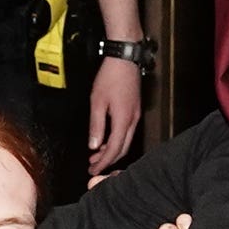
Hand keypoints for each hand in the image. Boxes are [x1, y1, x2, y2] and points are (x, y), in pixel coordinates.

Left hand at [87, 58, 143, 177]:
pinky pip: (127, 132)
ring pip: (126, 141)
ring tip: (96, 155)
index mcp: (124, 120)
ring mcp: (136, 115)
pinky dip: (117, 140)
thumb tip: (94, 145)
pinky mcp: (135, 110)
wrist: (125, 59)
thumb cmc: (110, 77)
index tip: (93, 169)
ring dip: (112, 150)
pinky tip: (106, 139)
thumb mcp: (97, 102)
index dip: (103, 162)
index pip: (114, 149)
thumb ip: (96, 125)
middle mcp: (133, 120)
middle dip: (108, 160)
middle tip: (93, 166)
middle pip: (123, 148)